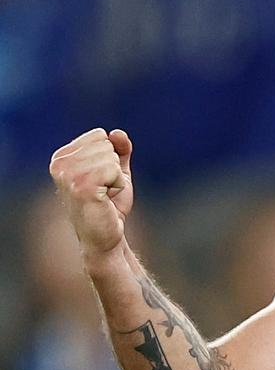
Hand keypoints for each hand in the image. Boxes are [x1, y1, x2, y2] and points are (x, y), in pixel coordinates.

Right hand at [50, 128, 134, 262]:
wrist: (105, 236)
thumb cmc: (109, 205)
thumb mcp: (117, 171)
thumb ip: (119, 149)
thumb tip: (117, 133)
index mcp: (62, 157)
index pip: (99, 135)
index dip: (110, 157)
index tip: (102, 178)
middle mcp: (60, 163)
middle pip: (106, 143)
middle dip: (114, 167)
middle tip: (105, 189)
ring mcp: (68, 174)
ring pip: (111, 156)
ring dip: (117, 177)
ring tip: (105, 195)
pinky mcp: (81, 186)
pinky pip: (114, 170)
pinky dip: (119, 184)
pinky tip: (107, 199)